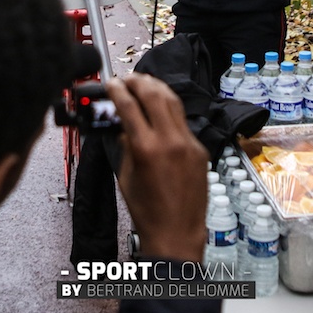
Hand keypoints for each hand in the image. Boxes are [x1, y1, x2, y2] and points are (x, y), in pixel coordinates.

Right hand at [106, 74, 207, 262]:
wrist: (176, 233)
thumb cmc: (149, 213)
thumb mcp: (126, 175)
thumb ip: (126, 145)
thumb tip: (124, 124)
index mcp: (146, 149)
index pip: (129, 106)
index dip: (118, 90)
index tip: (112, 84)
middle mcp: (170, 142)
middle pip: (154, 94)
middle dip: (139, 81)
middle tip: (128, 79)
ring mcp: (189, 144)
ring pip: (173, 102)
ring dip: (157, 88)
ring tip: (145, 84)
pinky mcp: (200, 150)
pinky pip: (183, 122)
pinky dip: (170, 110)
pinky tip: (162, 109)